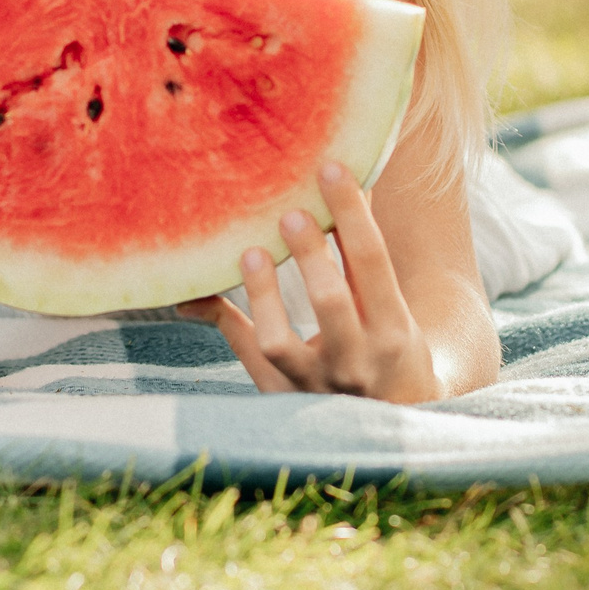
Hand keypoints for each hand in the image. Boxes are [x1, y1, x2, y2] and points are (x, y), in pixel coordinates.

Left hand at [181, 162, 442, 402]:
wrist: (391, 422)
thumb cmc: (387, 345)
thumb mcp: (391, 307)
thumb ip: (363, 254)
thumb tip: (342, 173)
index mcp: (393, 328)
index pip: (374, 261)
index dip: (352, 213)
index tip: (331, 167)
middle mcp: (356, 360)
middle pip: (331, 301)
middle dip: (310, 253)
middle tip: (288, 212)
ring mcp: (313, 385)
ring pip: (278, 341)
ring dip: (262, 293)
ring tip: (251, 251)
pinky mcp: (279, 396)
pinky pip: (245, 356)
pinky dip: (219, 321)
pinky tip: (195, 295)